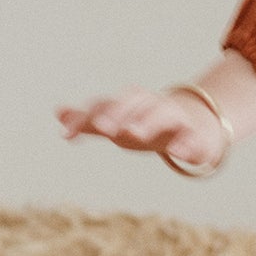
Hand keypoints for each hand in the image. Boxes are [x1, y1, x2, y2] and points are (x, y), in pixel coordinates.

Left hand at [56, 86, 224, 166]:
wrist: (196, 126)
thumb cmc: (149, 125)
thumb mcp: (119, 123)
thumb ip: (90, 121)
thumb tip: (58, 112)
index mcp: (132, 103)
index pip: (106, 105)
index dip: (86, 118)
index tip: (66, 135)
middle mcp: (153, 106)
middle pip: (135, 103)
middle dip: (119, 113)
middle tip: (104, 128)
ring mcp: (176, 120)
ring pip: (163, 115)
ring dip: (149, 122)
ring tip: (134, 134)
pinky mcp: (197, 138)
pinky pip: (192, 138)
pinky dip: (186, 144)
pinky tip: (178, 153)